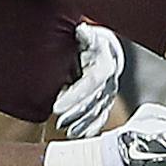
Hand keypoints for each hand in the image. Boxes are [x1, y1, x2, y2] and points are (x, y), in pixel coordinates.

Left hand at [53, 23, 124, 137]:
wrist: (108, 51)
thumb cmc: (94, 43)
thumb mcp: (89, 36)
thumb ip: (85, 35)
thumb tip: (81, 30)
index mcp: (104, 67)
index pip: (89, 85)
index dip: (74, 97)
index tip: (56, 106)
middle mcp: (109, 83)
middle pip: (92, 102)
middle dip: (75, 114)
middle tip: (59, 122)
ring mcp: (108, 94)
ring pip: (97, 113)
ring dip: (82, 124)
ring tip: (67, 131)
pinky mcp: (105, 102)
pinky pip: (100, 118)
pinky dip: (91, 128)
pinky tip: (80, 135)